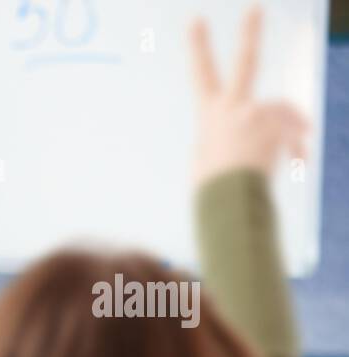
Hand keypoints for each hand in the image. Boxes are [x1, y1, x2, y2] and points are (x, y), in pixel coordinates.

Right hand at [189, 6, 307, 185]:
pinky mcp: (278, 125)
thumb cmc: (213, 186)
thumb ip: (225, 135)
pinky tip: (294, 162)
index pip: (202, 73)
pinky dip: (296, 147)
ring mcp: (256, 113)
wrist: (229, 200)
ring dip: (289, 132)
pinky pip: (295, 132)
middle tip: (255, 7)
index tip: (196, 20)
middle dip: (249, 32)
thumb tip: (242, 137)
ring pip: (283, 112)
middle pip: (245, 61)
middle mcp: (233, 106)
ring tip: (288, 155)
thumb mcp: (207, 157)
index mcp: (210, 114)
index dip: (199, 45)